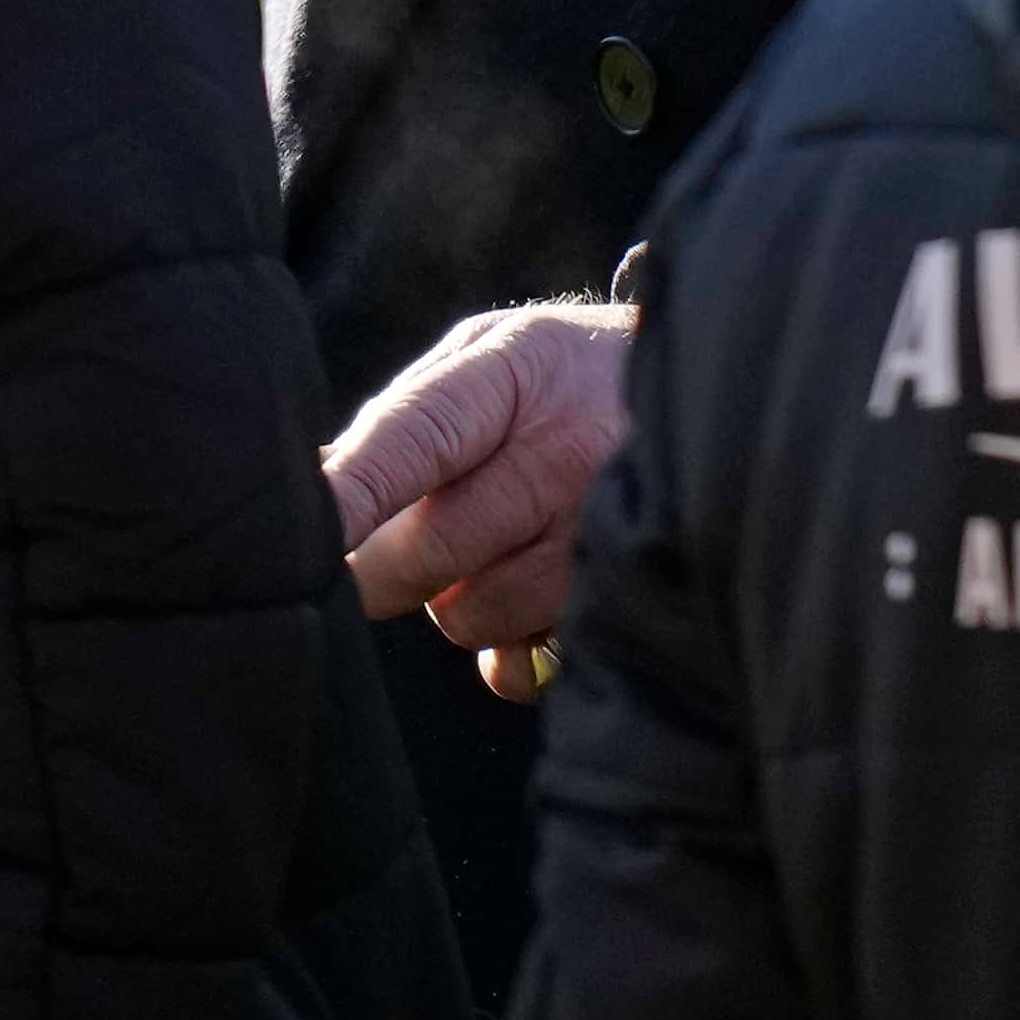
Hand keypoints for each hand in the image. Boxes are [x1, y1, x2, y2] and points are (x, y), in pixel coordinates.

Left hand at [325, 298, 634, 700]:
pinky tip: (530, 588)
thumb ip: (407, 416)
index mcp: (522, 370)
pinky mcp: (628, 608)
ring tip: (498, 539)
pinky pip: (521, 662)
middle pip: (432, 547)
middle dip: (379, 564)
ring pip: (470, 613)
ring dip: (455, 594)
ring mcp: (608, 536)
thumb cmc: (567, 378)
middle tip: (378, 548)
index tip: (302, 531)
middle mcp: (571, 453)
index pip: (417, 438)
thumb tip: (311, 493)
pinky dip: (505, 644)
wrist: (718, 393)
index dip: (351, 493)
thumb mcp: (495, 356)